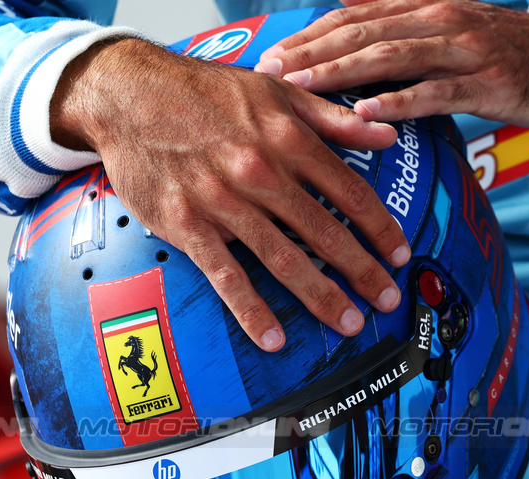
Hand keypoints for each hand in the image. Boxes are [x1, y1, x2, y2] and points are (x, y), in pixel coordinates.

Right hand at [51, 38, 411, 351]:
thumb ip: (332, 116)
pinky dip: (251, 310)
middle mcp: (261, 170)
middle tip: (387, 300)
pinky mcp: (186, 223)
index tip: (400, 254)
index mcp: (287, 137)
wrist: (128, 91)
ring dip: (320, 295)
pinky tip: (273, 337)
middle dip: (362, 270)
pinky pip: (225, 275)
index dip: (380, 228)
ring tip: (349, 322)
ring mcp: (222, 200)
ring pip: (283, 257)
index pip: (350, 191)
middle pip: (325, 230)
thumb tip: (386, 131)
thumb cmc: (204, 92)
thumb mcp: (275, 90)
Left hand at [253, 0, 528, 127]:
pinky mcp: (487, 83)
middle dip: (311, 54)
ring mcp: (464, 50)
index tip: (270, 59)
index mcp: (424, 9)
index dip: (309, 37)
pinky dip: (398, 102)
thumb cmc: (505, 52)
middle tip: (269, 76)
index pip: (354, 18)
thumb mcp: (450, 30)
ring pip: (390, 56)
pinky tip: (366, 112)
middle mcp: (439, 20)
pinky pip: (435, 92)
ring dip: (340, 73)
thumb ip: (402, 29)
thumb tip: (348, 21)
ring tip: (302, 90)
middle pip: (362, 33)